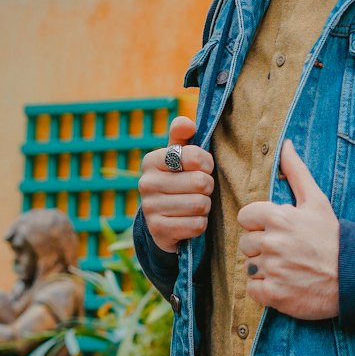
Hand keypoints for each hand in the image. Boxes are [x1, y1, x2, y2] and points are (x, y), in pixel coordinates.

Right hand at [138, 116, 213, 253]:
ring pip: (200, 205)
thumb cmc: (178, 179)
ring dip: (205, 206)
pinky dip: (200, 224)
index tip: (203, 167)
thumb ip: (182, 136)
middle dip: (208, 187)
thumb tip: (187, 124)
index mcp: (152, 160)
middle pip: (200, 182)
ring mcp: (150, 208)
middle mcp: (146, 183)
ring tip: (195, 204)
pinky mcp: (158, 231)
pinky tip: (190, 220)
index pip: (193, 156)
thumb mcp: (179, 156)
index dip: (206, 163)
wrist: (162, 219)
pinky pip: (196, 225)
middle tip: (200, 190)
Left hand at [237, 140, 339, 318]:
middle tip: (286, 251)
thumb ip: (296, 171)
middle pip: (245, 243)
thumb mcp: (316, 200)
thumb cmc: (332, 236)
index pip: (245, 217)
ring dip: (264, 269)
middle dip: (262, 247)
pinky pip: (253, 290)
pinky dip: (265, 290)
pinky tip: (285, 284)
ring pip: (249, 267)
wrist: (353, 275)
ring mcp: (272, 269)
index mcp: (278, 217)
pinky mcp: (274, 295)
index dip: (259, 224)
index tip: (277, 230)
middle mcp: (271, 242)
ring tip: (288, 268)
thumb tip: (285, 144)